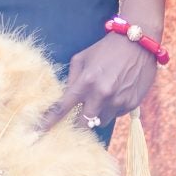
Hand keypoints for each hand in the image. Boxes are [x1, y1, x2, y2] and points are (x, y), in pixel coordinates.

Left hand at [37, 29, 158, 130]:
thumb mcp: (82, 58)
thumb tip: (65, 98)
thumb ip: (72, 79)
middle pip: (83, 124)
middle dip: (78, 124)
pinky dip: (113, 108)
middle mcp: (102, 94)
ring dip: (97, 115)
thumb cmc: (106, 49)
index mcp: (86, 82)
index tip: (38, 133)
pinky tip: (117, 92)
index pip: (63, 107)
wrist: (137, 43)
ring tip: (103, 97)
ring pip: (101, 122)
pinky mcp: (132, 104)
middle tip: (78, 117)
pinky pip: (116, 115)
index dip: (49, 122)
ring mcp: (118, 101)